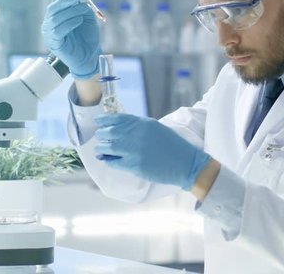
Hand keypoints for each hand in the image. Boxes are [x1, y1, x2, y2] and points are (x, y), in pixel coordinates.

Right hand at [41, 0, 100, 79]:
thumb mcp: (87, 17)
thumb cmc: (87, 37)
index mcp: (56, 15)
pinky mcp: (54, 43)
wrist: (90, 56)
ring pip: (55, 18)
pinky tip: (79, 21)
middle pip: (53, 7)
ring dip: (71, 11)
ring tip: (84, 10)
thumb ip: (84, 4)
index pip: (57, 0)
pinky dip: (69, 23)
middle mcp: (50, 23)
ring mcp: (50, 33)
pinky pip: (58, 31)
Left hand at [94, 114, 210, 189]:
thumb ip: (139, 127)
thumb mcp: (156, 128)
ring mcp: (134, 150)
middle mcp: (136, 134)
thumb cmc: (173, 145)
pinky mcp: (134, 165)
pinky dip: (109, 160)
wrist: (185, 163)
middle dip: (101, 135)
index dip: (104, 120)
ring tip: (100, 150)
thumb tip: (120, 128)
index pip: (117, 118)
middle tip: (100, 138)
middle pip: (109, 132)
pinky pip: (114, 162)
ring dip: (102, 148)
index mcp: (142, 123)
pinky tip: (109, 160)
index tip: (97, 122)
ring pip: (108, 147)